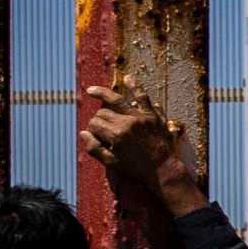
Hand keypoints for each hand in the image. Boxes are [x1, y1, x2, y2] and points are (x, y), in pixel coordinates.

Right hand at [80, 77, 194, 193]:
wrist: (164, 170)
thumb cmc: (137, 169)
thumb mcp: (113, 163)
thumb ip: (95, 148)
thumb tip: (83, 133)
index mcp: (116, 135)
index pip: (94, 123)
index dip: (91, 128)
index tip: (94, 134)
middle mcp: (127, 122)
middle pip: (103, 113)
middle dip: (98, 118)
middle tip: (100, 125)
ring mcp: (141, 117)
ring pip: (117, 100)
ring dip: (103, 93)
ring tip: (92, 90)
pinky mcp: (153, 115)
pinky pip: (143, 97)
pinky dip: (135, 87)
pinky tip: (127, 78)